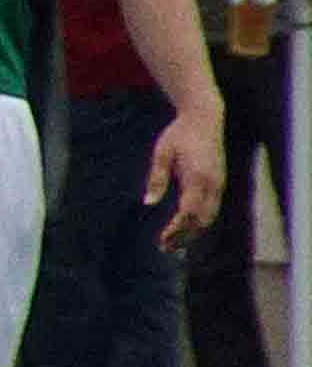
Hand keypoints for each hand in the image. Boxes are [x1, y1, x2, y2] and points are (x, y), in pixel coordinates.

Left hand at [151, 107, 229, 250]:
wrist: (204, 118)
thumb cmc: (179, 134)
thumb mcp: (162, 153)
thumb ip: (156, 178)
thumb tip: (148, 203)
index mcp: (198, 177)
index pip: (188, 212)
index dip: (177, 229)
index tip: (162, 240)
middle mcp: (213, 184)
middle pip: (202, 220)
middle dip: (184, 237)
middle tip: (164, 248)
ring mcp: (219, 184)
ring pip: (210, 217)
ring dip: (193, 233)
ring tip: (173, 244)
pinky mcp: (219, 183)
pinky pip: (212, 209)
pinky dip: (200, 222)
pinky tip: (186, 228)